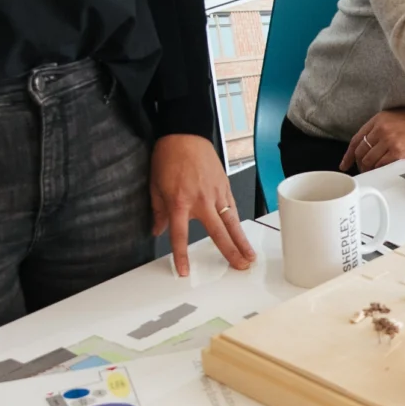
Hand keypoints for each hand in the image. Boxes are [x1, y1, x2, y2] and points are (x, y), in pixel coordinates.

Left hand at [150, 133, 254, 276]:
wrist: (184, 134)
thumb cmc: (169, 156)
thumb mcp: (155, 186)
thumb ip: (158, 211)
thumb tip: (157, 230)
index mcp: (179, 202)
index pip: (180, 236)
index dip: (182, 256)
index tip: (185, 271)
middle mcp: (201, 200)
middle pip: (218, 232)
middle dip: (229, 252)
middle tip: (239, 266)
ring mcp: (216, 193)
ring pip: (231, 222)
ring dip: (242, 240)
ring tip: (249, 256)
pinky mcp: (224, 186)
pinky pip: (232, 208)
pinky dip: (237, 222)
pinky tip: (242, 234)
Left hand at [340, 107, 404, 172]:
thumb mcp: (397, 118)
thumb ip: (383, 128)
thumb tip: (372, 145)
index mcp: (379, 119)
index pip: (357, 139)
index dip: (349, 154)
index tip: (345, 163)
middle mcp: (381, 128)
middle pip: (361, 151)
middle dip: (360, 164)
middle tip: (363, 171)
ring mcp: (389, 140)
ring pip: (369, 160)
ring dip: (369, 169)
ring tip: (374, 173)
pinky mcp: (398, 151)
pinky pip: (381, 165)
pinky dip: (379, 170)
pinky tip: (382, 171)